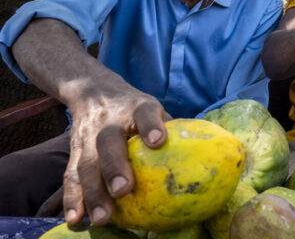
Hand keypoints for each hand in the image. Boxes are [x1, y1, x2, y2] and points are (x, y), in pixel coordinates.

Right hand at [64, 83, 168, 225]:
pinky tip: (76, 220)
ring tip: (102, 218)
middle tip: (124, 190)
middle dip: (115, 167)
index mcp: (136, 108)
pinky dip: (73, 199)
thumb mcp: (152, 109)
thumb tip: (206, 156)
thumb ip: (172, 129)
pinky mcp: (74, 151)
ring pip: (86, 163)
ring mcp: (88, 136)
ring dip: (93, 192)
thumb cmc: (134, 109)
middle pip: (109, 142)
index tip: (158, 141)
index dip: (151, 125)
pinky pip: (71, 175)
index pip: (145, 113)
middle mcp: (110, 122)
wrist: (93, 90)